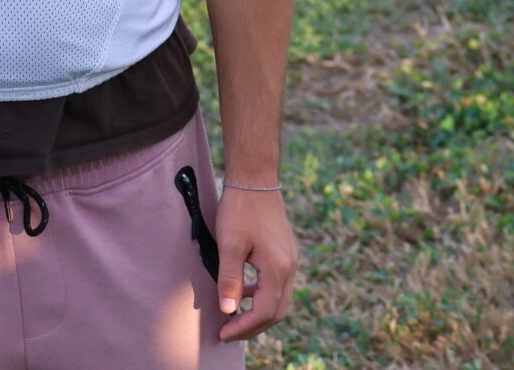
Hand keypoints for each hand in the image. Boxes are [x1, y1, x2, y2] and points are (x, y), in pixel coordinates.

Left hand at [212, 183, 299, 341]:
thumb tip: (228, 311)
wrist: (256, 179)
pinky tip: (245, 293)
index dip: (244, 327)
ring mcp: (290, 258)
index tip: (223, 334)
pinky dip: (263, 296)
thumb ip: (230, 280)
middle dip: (253, 326)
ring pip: (279, 299)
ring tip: (234, 318)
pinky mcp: (286, 252)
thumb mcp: (229, 245)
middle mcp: (290, 265)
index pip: (265, 311)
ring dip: (258, 313)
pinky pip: (278, 285)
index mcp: (278, 266)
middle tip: (228, 332)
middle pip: (277, 310)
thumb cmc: (241, 210)